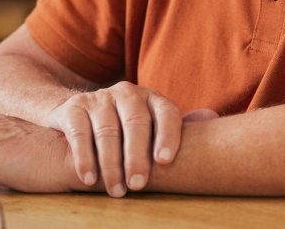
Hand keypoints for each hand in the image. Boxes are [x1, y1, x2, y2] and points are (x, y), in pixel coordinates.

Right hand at [44, 81, 181, 196]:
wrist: (77, 114)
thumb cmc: (123, 127)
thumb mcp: (148, 124)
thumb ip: (173, 128)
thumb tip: (211, 118)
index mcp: (151, 98)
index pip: (167, 113)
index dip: (168, 136)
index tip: (164, 161)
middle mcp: (127, 93)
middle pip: (136, 123)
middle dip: (137, 157)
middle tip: (138, 185)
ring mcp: (99, 98)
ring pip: (108, 131)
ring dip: (112, 165)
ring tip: (116, 190)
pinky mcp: (74, 108)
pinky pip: (80, 134)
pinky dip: (85, 159)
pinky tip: (90, 178)